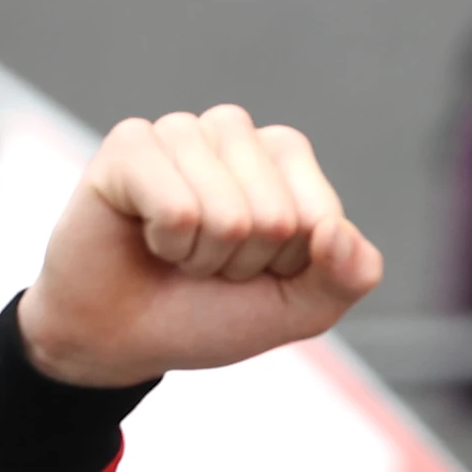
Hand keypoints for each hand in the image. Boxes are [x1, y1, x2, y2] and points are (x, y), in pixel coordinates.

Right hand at [15, 105, 383, 387]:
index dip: (289, 266)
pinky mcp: (130, 145)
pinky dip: (166, 244)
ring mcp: (181, 132)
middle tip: (208, 265)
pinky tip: (147, 237)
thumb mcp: (299, 311)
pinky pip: (176, 209)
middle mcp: (235, 132)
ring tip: (179, 252)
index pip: (321, 216)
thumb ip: (348, 277)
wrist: (124, 339)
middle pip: (275, 217)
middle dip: (243, 264)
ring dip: (203, 257)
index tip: (254, 270)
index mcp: (285, 157)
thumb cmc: (211, 313)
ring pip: (226, 214)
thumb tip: (337, 230)